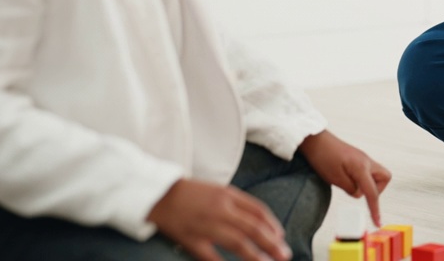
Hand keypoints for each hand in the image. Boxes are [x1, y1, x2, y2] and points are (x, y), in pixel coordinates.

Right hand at [148, 178, 291, 260]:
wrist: (158, 193)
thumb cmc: (189, 193)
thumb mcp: (217, 190)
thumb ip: (237, 203)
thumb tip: (260, 221)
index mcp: (228, 195)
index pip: (258, 210)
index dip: (272, 225)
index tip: (281, 237)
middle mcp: (220, 209)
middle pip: (253, 227)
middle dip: (271, 243)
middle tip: (285, 254)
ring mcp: (205, 225)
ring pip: (238, 242)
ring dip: (255, 255)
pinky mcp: (191, 238)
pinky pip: (211, 255)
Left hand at [300, 130, 391, 225]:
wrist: (315, 141)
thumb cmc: (323, 157)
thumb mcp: (335, 178)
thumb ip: (350, 189)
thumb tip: (358, 193)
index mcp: (361, 167)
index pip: (373, 192)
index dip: (375, 209)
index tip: (377, 222)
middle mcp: (366, 161)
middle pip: (384, 178)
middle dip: (377, 189)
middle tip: (361, 193)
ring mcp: (363, 158)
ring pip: (377, 174)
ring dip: (368, 184)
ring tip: (349, 184)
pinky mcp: (358, 158)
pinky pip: (367, 171)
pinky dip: (361, 179)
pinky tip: (346, 178)